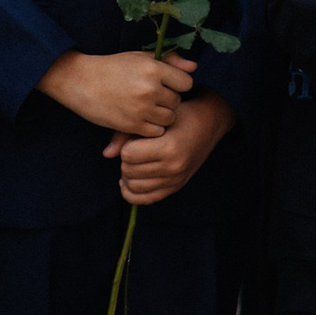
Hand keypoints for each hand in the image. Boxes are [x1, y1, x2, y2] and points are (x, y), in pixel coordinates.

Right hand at [41, 49, 194, 135]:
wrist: (81, 81)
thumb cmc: (113, 67)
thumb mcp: (140, 57)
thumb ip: (170, 61)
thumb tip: (194, 67)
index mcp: (153, 68)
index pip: (186, 83)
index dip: (178, 85)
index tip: (166, 85)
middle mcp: (150, 88)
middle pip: (177, 102)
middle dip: (168, 101)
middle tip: (152, 97)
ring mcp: (141, 108)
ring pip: (169, 118)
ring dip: (161, 116)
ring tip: (146, 108)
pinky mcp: (132, 124)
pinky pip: (156, 132)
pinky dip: (151, 128)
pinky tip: (140, 119)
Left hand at [106, 93, 235, 205]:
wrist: (209, 122)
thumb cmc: (179, 114)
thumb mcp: (156, 117)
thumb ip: (127, 133)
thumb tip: (106, 155)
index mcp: (169, 147)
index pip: (128, 154)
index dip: (127, 145)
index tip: (136, 137)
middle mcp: (173, 167)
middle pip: (129, 171)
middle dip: (126, 159)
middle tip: (134, 148)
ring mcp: (175, 180)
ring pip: (134, 186)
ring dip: (127, 175)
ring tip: (132, 163)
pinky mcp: (176, 187)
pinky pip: (146, 199)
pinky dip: (131, 193)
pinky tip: (127, 183)